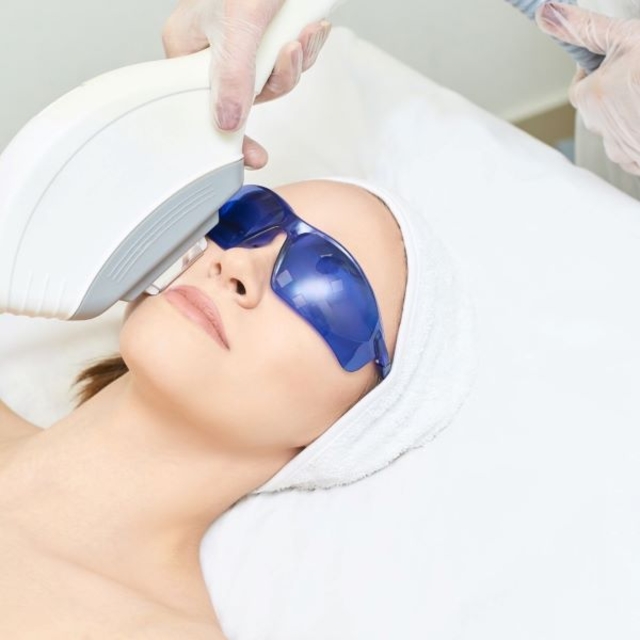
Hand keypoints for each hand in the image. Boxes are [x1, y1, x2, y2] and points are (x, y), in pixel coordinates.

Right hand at [163, 0, 331, 169]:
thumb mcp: (241, 25)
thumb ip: (235, 76)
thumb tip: (229, 122)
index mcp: (188, 46)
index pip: (205, 104)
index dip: (231, 132)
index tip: (251, 156)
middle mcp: (212, 49)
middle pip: (248, 95)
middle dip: (278, 78)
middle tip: (288, 56)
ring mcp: (243, 43)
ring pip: (272, 79)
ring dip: (297, 61)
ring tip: (302, 34)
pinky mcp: (268, 35)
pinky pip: (288, 61)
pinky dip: (305, 49)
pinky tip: (310, 29)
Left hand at [537, 2, 639, 175]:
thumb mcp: (628, 38)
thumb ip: (586, 28)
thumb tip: (546, 13)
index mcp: (593, 97)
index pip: (580, 86)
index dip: (598, 70)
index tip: (615, 61)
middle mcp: (602, 128)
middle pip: (599, 109)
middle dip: (616, 93)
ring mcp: (622, 149)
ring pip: (617, 129)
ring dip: (631, 115)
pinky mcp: (639, 162)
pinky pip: (634, 149)